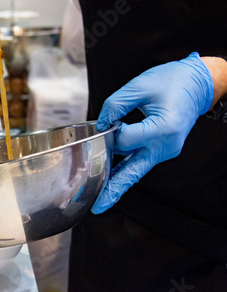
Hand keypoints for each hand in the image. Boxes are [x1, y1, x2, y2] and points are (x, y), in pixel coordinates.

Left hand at [91, 52, 213, 213]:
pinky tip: (111, 182)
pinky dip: (126, 172)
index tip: (108, 122)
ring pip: (136, 171)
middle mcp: (166, 145)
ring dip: (118, 184)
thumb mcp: (140, 85)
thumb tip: (101, 123)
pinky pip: (141, 163)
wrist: (198, 83)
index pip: (125, 140)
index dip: (110, 133)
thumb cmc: (172, 81)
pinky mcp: (163, 151)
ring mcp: (166, 151)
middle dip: (114, 189)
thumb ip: (115, 104)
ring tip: (100, 200)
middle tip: (98, 205)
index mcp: (163, 128)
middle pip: (134, 172)